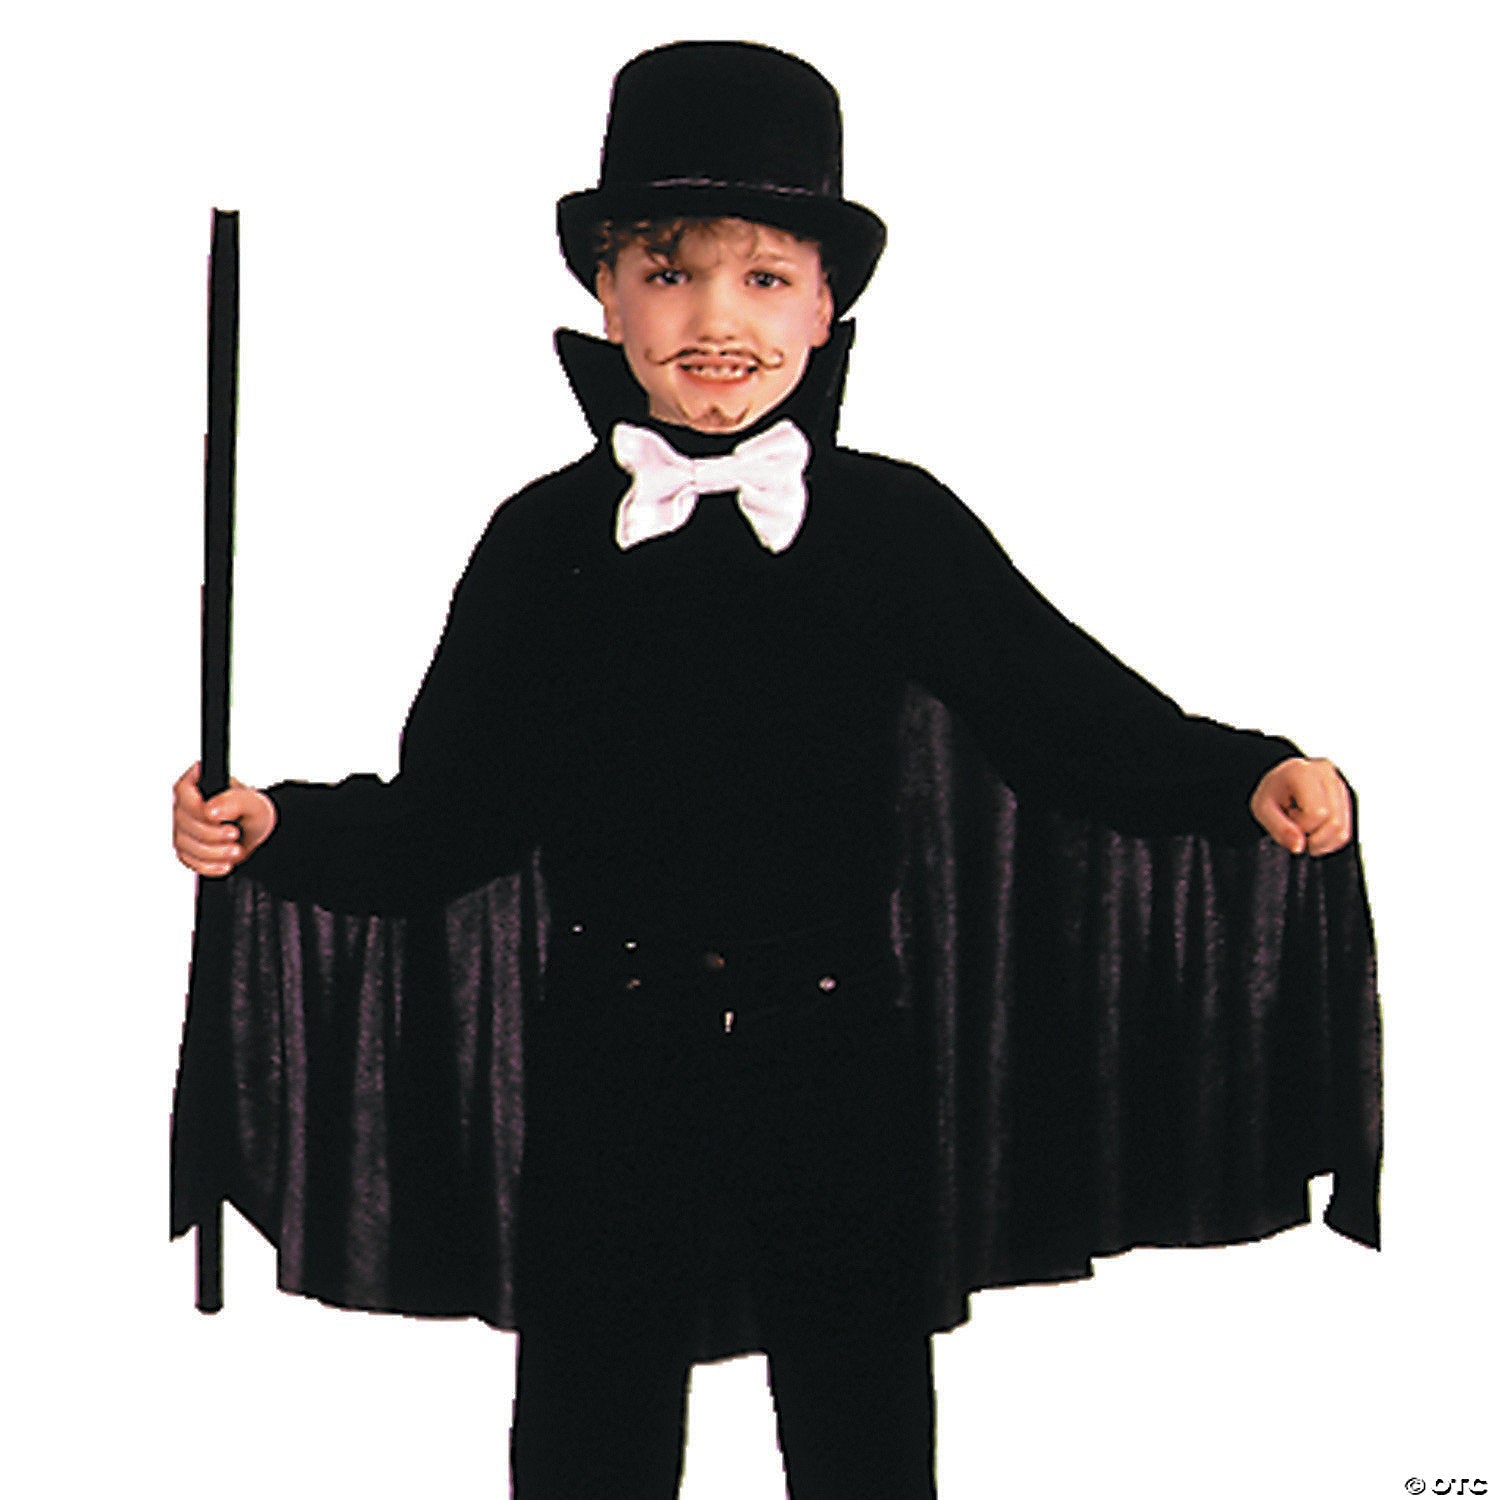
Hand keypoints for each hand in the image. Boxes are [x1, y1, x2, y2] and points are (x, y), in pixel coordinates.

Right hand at [172, 761, 276, 875]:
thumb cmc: (251, 810)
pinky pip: (190, 861)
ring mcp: (182, 829)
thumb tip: (209, 810)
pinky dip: (209, 865)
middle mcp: (184, 805)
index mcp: (197, 784)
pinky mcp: (186, 850)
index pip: (183, 791)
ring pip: (185, 844)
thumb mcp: (253, 802)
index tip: (219, 818)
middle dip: (211, 833)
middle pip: (183, 822)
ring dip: (213, 852)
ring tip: (236, 850)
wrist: (256, 832)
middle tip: (235, 833)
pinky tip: (226, 863)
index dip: (198, 808)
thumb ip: (234, 801)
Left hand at [1250, 757, 1351, 855]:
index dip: (1302, 826)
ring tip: (1302, 830)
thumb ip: (1280, 828)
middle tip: (1294, 829)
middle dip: (1312, 837)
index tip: (1288, 818)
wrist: (1280, 781)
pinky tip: (1312, 834)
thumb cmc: (1271, 793)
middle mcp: (1327, 776)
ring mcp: (1340, 787)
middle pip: (1334, 823)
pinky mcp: (1346, 800)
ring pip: (1342, 830)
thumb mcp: (1263, 809)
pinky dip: (1328, 842)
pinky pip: (1344, 833)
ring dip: (1320, 842)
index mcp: (1303, 773)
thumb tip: (1299, 847)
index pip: (1317, 813)